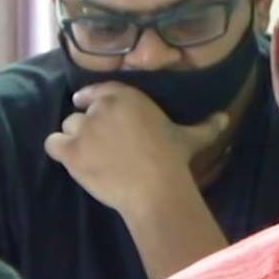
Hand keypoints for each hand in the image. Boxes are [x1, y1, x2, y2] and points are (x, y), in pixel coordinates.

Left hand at [44, 82, 228, 216]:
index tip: (93, 110)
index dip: (93, 100)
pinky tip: (69, 159)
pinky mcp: (70, 151)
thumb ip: (206, 126)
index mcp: (125, 96)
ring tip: (87, 154)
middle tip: (100, 143)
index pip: (98, 91)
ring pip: (67, 127)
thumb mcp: (190, 139)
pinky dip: (59, 150)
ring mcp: (83, 129)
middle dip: (88, 125)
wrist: (154, 187)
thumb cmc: (173, 159)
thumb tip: (225, 118)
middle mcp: (101, 107)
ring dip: (74, 138)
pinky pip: (53, 143)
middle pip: (82, 112)